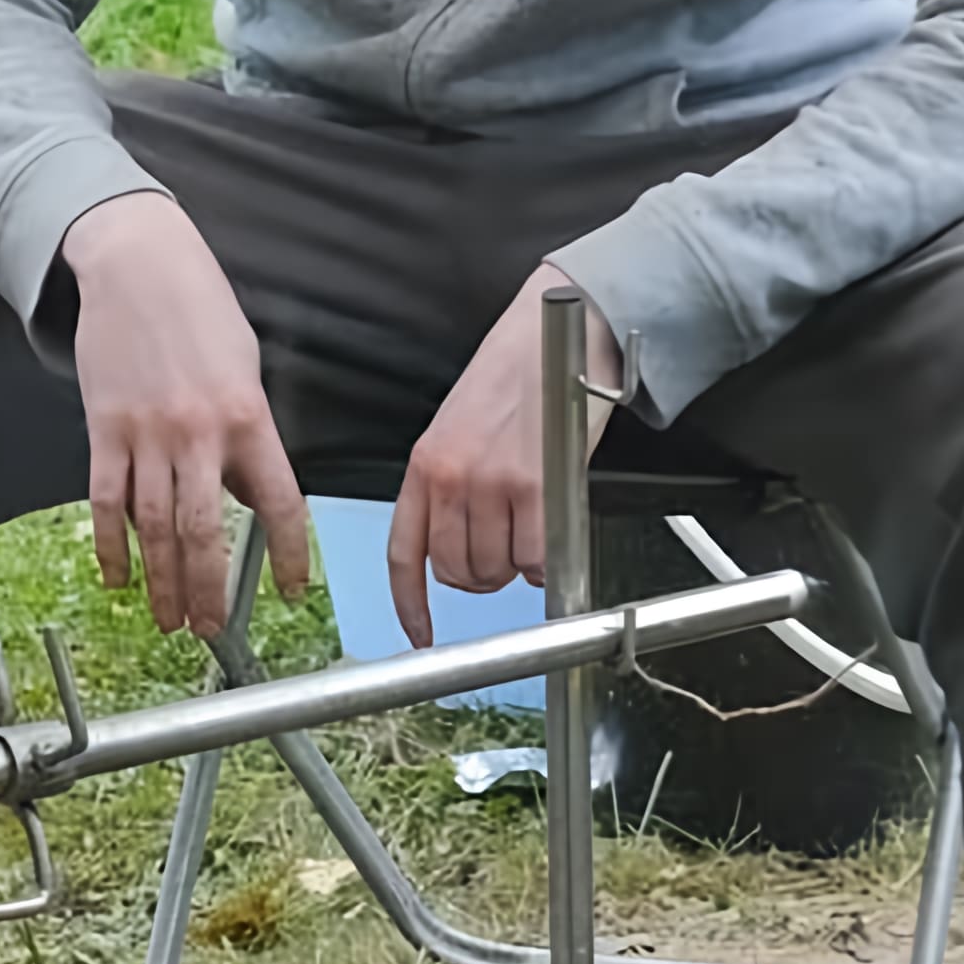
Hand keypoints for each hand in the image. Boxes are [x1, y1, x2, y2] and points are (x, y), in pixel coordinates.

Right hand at [57, 191, 312, 635]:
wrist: (136, 262)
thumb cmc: (200, 309)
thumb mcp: (244, 367)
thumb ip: (248, 435)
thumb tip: (244, 494)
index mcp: (249, 418)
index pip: (278, 504)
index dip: (289, 556)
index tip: (292, 591)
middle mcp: (200, 433)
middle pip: (204, 533)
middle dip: (209, 590)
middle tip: (210, 628)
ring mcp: (147, 434)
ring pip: (154, 529)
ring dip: (162, 583)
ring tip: (169, 620)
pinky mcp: (104, 428)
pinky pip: (107, 502)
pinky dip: (111, 547)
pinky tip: (116, 577)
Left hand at [386, 267, 622, 647]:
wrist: (558, 329)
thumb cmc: (516, 375)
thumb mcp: (460, 428)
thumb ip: (453, 486)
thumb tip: (467, 544)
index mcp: (424, 464)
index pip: (405, 552)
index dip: (411, 603)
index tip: (420, 634)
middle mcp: (449, 477)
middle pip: (457, 571)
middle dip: (485, 574)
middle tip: (510, 549)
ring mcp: (490, 484)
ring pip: (497, 570)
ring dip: (517, 566)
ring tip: (534, 527)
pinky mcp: (535, 486)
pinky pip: (535, 558)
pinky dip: (548, 560)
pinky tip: (553, 530)